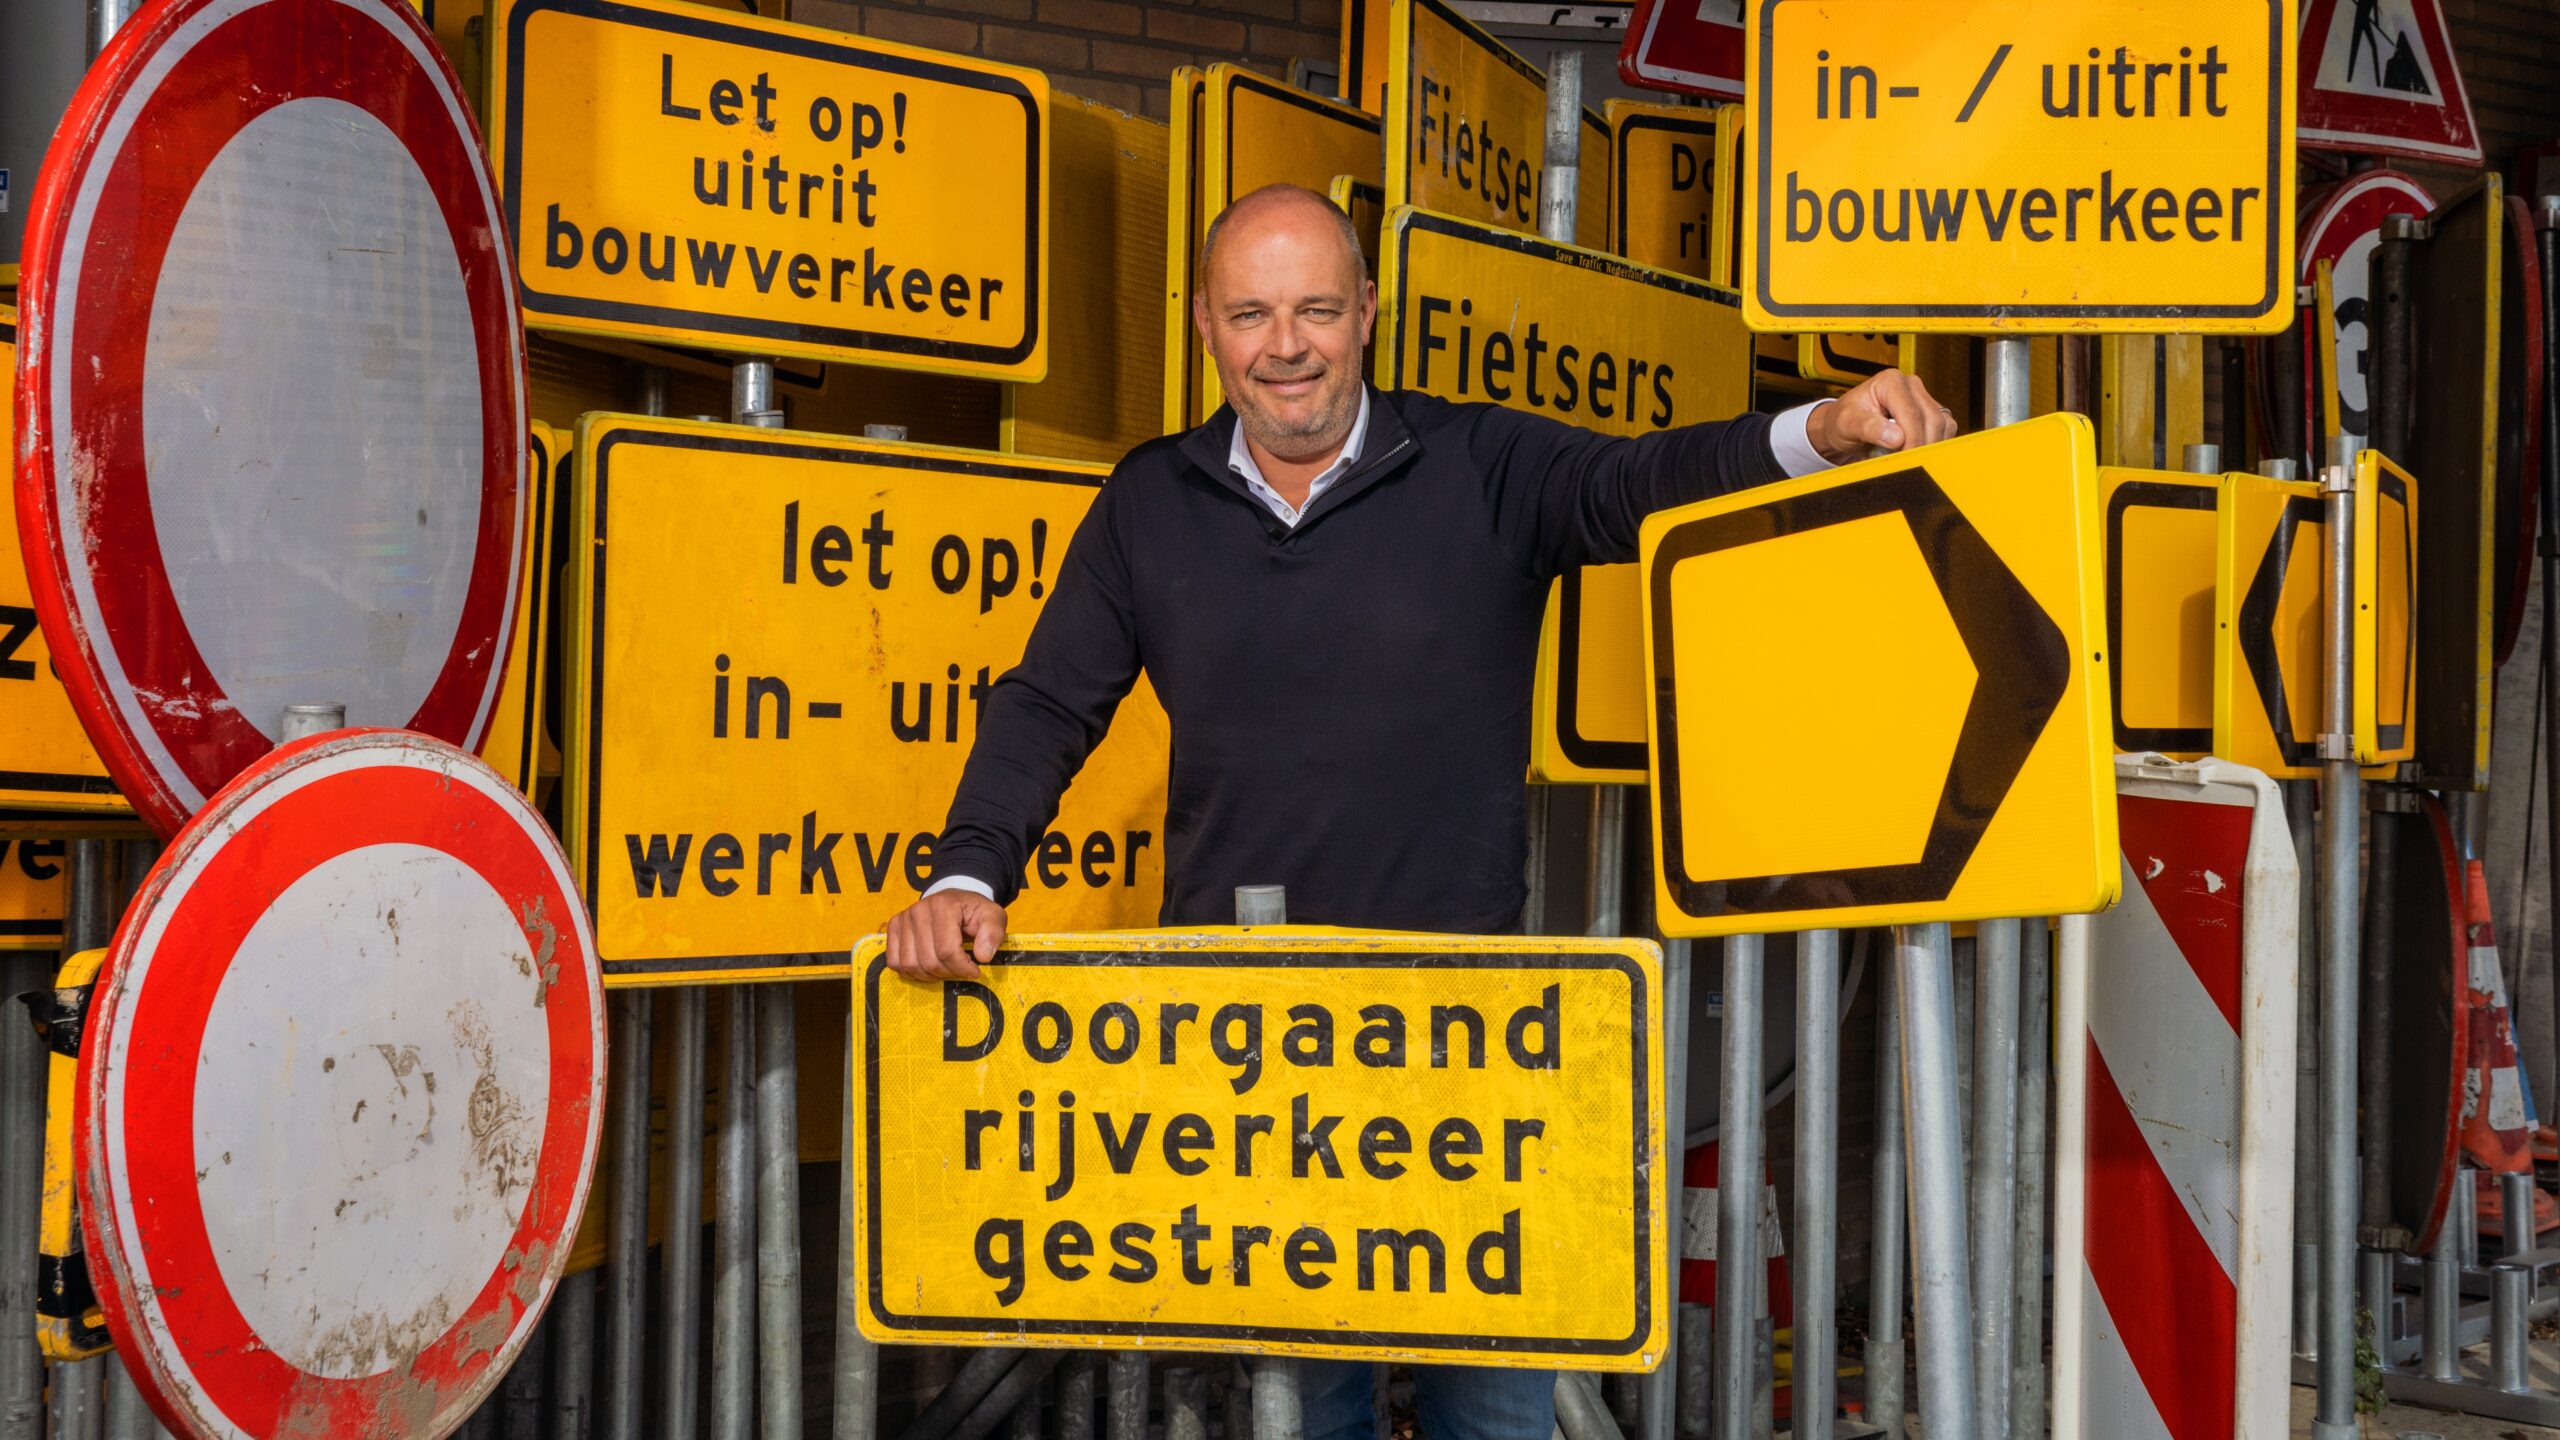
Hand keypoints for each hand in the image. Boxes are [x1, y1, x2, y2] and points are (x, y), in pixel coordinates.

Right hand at [883, 890, 1008, 980]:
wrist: (953, 899)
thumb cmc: (972, 910)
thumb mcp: (993, 916)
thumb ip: (993, 933)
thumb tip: (983, 956)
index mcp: (943, 906)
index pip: (947, 950)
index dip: (962, 967)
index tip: (974, 970)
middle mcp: (918, 911)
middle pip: (929, 961)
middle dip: (949, 973)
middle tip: (960, 970)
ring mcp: (903, 919)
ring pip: (911, 965)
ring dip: (930, 975)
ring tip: (945, 969)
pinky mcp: (893, 928)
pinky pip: (895, 962)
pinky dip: (911, 972)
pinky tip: (927, 967)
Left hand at [1807, 369, 1960, 462]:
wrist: (1843, 425)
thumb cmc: (1842, 421)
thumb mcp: (1846, 424)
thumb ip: (1869, 428)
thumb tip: (1896, 437)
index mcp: (1890, 382)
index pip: (1912, 414)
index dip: (1912, 441)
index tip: (1905, 460)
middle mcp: (1910, 385)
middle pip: (1932, 419)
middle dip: (1922, 446)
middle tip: (1906, 464)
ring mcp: (1922, 397)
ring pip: (1943, 425)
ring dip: (1930, 446)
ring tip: (1906, 458)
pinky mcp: (1929, 411)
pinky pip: (1945, 429)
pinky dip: (1934, 444)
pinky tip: (1915, 453)